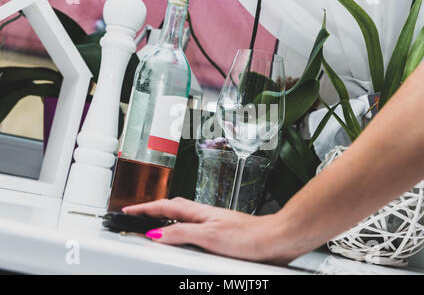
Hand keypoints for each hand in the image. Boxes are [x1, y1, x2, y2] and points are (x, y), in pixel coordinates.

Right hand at [123, 197, 289, 264]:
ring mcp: (212, 222)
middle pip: (171, 207)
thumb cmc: (248, 236)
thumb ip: (182, 232)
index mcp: (199, 212)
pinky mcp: (220, 232)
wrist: (274, 239)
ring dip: (165, 217)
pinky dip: (180, 228)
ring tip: (153, 223)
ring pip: (182, 216)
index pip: (164, 206)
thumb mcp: (209, 236)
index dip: (144, 208)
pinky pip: (192, 226)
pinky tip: (183, 235)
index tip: (128, 210)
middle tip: (137, 215)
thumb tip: (157, 233)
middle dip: (152, 209)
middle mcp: (204, 215)